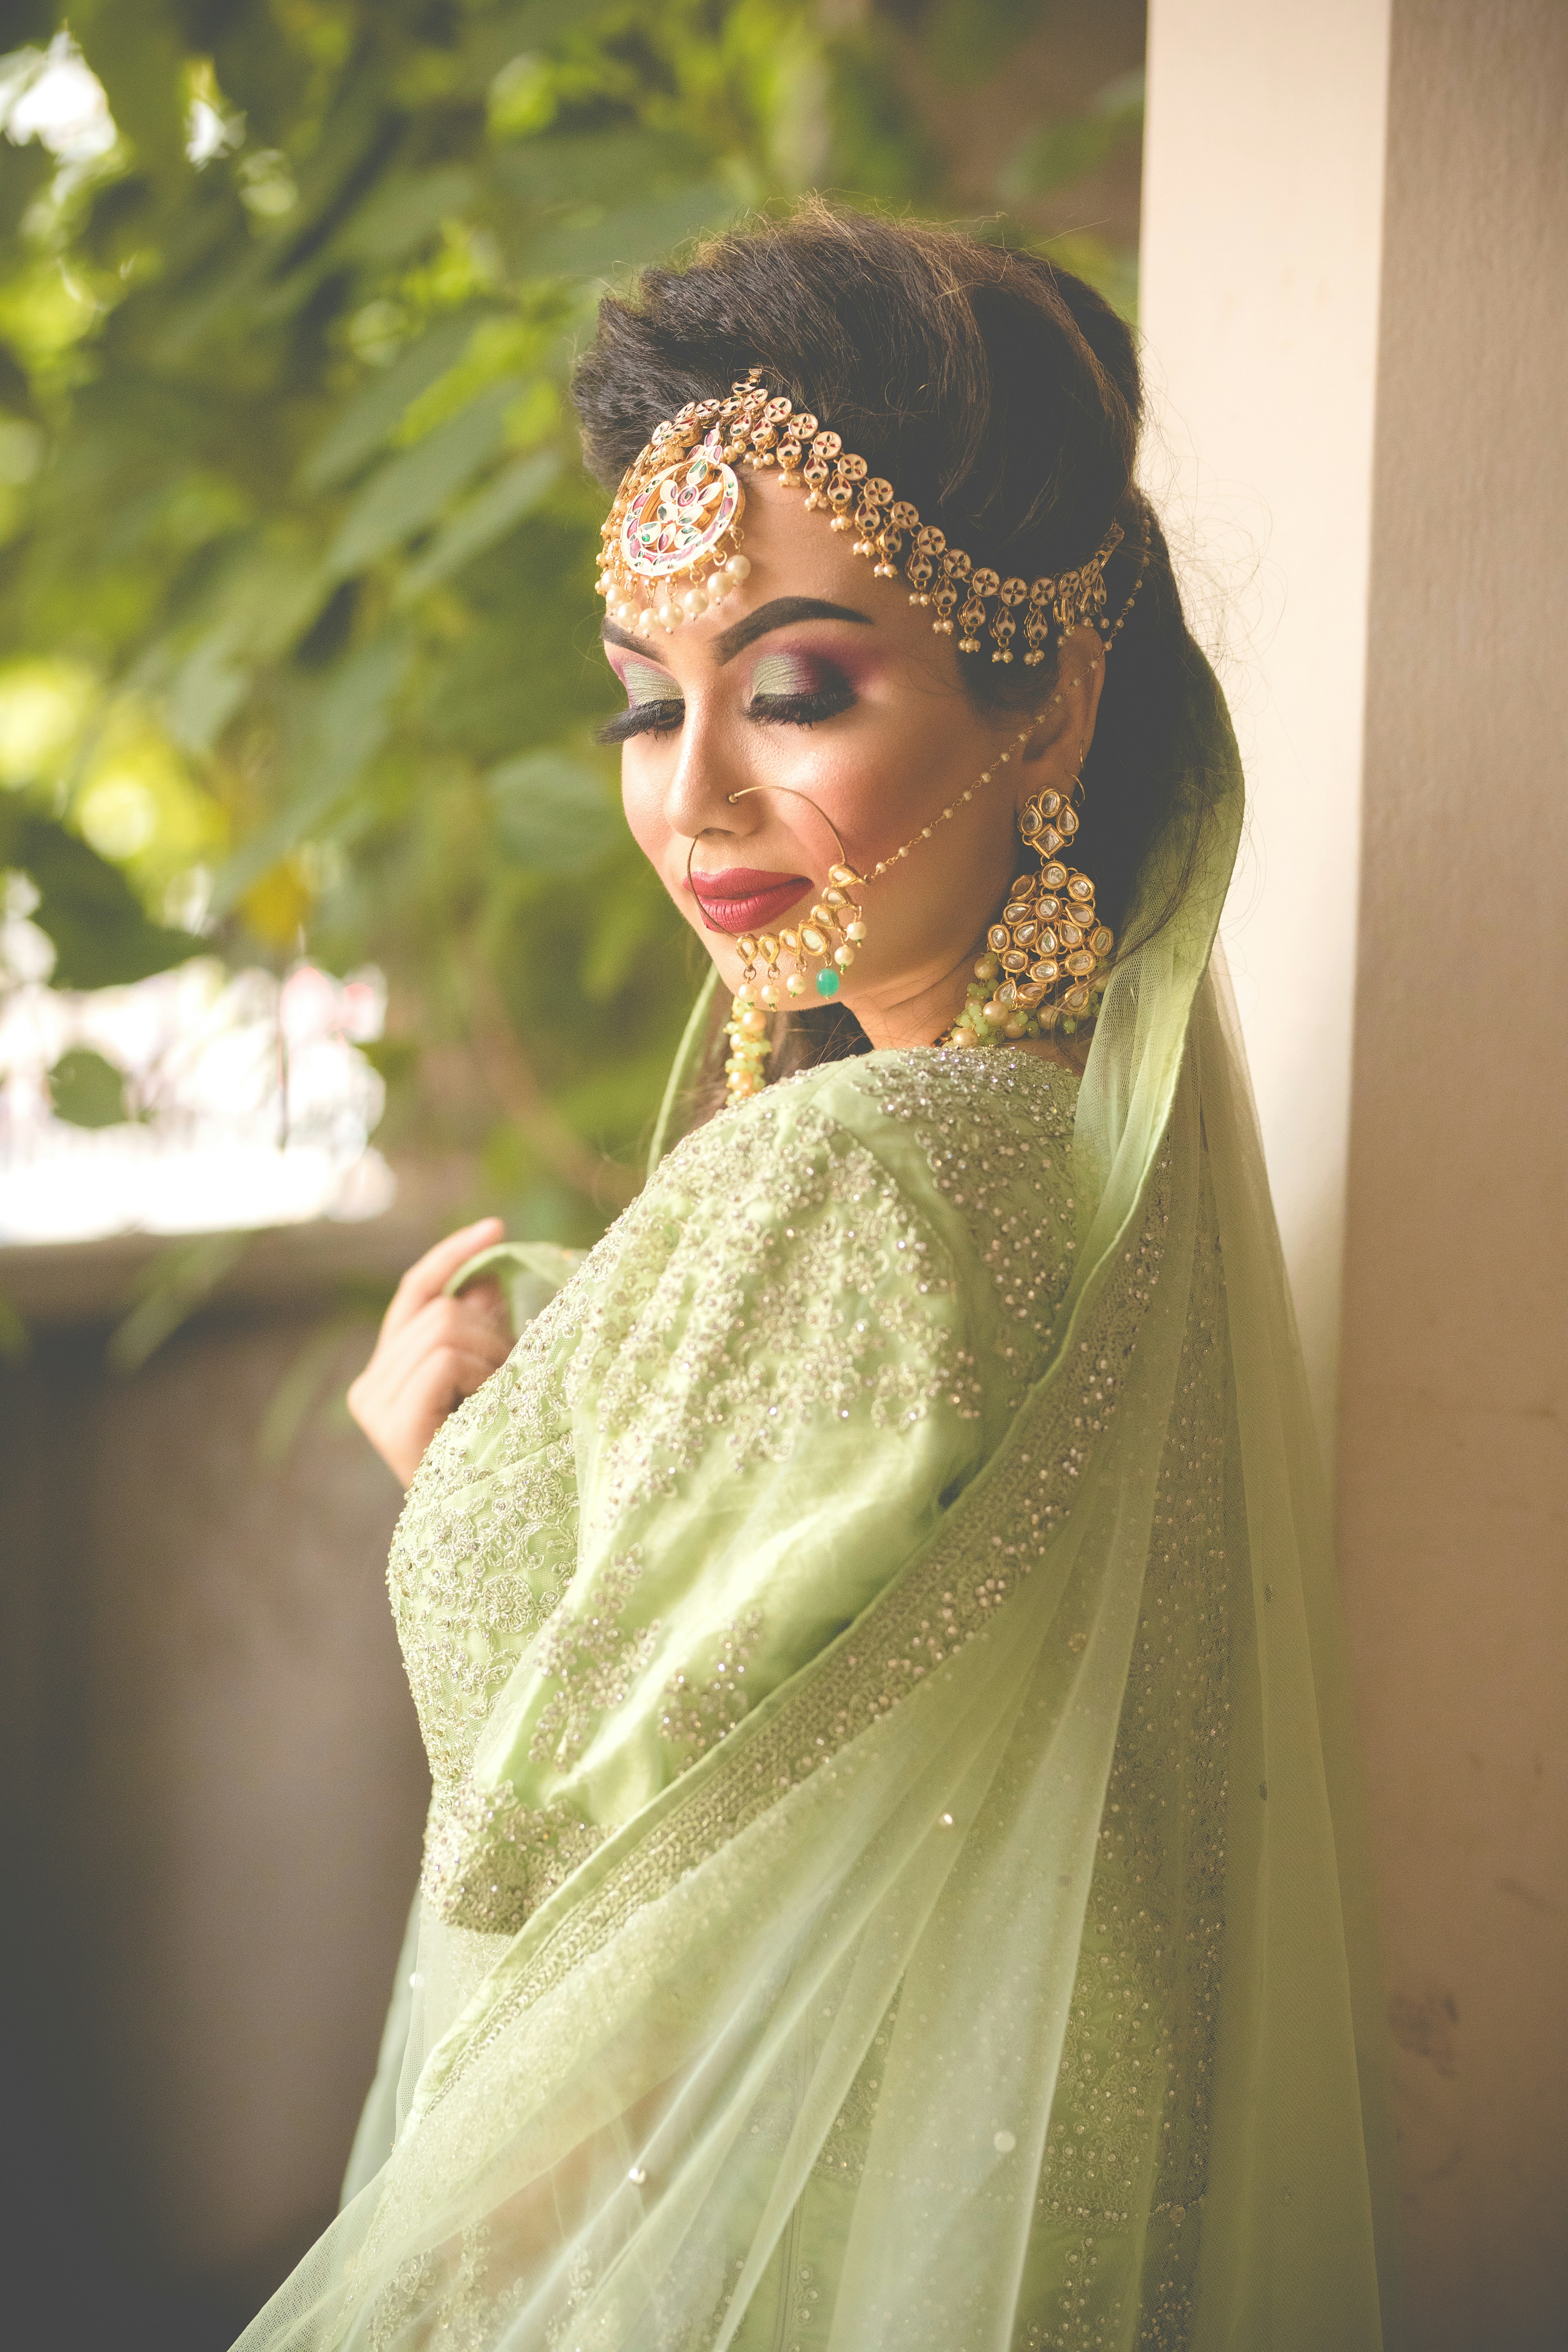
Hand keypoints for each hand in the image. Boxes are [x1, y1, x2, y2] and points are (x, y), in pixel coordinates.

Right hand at [348, 1218, 512, 1486]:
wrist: (497, 1527)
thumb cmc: (499, 1453)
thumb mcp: (496, 1377)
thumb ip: (483, 1329)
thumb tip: (487, 1278)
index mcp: (389, 1370)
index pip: (416, 1290)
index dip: (453, 1255)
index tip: (497, 1227)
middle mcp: (369, 1385)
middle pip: (440, 1308)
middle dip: (491, 1333)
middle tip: (510, 1380)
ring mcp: (374, 1404)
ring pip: (445, 1328)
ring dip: (491, 1359)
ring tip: (499, 1403)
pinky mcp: (390, 1423)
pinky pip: (444, 1361)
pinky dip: (478, 1377)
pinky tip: (485, 1411)